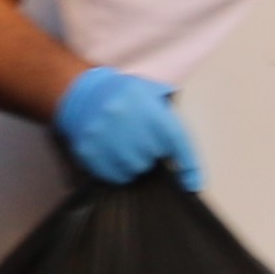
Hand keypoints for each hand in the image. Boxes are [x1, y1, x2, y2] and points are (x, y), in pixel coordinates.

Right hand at [52, 66, 199, 189]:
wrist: (81, 89)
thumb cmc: (124, 94)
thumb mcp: (150, 94)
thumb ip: (168, 119)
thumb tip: (183, 155)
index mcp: (147, 105)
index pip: (177, 140)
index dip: (189, 165)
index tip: (193, 183)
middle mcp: (127, 121)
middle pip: (153, 157)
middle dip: (152, 152)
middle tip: (143, 139)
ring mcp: (105, 136)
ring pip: (134, 169)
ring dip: (135, 162)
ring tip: (126, 144)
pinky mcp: (89, 150)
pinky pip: (113, 175)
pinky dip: (118, 170)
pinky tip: (114, 154)